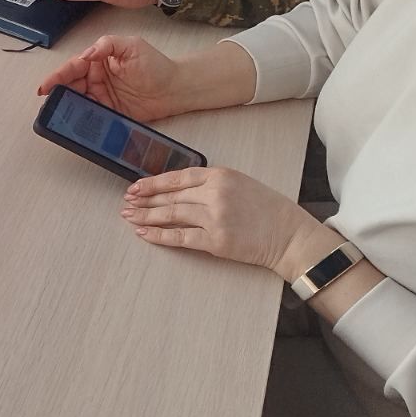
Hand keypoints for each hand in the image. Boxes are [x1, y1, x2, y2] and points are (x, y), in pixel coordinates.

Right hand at [37, 35, 185, 123]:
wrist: (176, 89)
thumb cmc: (156, 65)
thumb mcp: (132, 45)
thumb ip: (108, 45)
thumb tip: (86, 54)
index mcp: (99, 60)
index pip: (74, 66)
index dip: (57, 76)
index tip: (46, 86)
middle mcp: (97, 78)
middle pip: (71, 85)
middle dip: (58, 92)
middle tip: (49, 101)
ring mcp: (103, 96)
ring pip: (78, 101)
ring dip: (67, 106)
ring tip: (58, 112)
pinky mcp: (110, 112)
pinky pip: (92, 115)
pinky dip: (82, 117)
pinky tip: (76, 120)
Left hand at [120, 165, 327, 275]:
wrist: (289, 234)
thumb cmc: (267, 209)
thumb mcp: (240, 183)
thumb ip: (211, 183)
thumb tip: (176, 190)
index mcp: (220, 175)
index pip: (177, 177)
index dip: (153, 183)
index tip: (135, 187)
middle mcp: (215, 194)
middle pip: (170, 197)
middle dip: (144, 201)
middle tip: (126, 203)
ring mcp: (214, 218)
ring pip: (171, 216)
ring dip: (146, 217)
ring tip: (128, 217)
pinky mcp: (216, 241)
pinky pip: (180, 237)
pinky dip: (159, 236)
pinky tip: (143, 234)